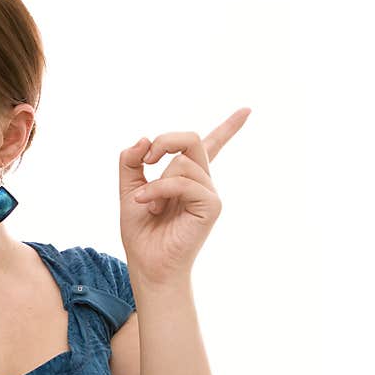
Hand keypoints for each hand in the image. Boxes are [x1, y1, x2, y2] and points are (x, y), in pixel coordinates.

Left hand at [118, 107, 251, 286]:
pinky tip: (150, 206)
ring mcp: (209, 193)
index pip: (211, 145)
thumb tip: (143, 139)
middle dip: (165, 141)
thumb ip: (131, 162)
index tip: (247, 110)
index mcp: (186, 177)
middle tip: (146, 160)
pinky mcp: (211, 206)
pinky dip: (160, 190)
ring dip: (154, 182)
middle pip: (192, 139)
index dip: (229, 127)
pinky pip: (184, 182)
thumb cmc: (141, 232)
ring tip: (147, 205)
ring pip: (182, 163)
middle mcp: (201, 182)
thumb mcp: (127, 190)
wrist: (146, 264)